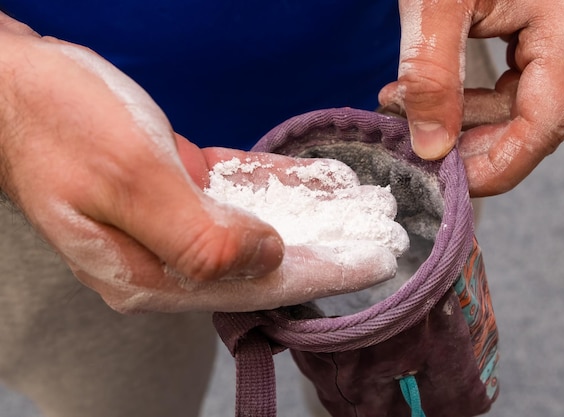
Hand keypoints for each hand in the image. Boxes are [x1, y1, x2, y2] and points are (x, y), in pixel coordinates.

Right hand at [0, 17, 395, 312]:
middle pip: (259, 263)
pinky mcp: (173, 189)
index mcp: (149, 274)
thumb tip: (267, 259)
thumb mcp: (129, 180)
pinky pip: (235, 194)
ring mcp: (168, 223)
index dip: (317, 275)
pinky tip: (315, 182)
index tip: (370, 266)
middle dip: (321, 251)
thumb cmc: (61, 125)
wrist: (15, 86)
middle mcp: (163, 259)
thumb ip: (200, 235)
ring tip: (360, 212)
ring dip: (306, 219)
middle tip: (378, 240)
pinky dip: (276, 188)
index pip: (252, 285)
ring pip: (252, 227)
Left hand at [379, 0, 563, 195]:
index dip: (493, 168)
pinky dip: (461, 100)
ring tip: (398, 102)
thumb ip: (431, 78)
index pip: (541, 129)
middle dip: (461, 139)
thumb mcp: (434, 4)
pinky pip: (506, 92)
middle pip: (526, 126)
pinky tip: (421, 93)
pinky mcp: (541, 41)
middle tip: (404, 131)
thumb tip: (433, 149)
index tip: (443, 183)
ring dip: (454, 119)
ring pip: (512, 113)